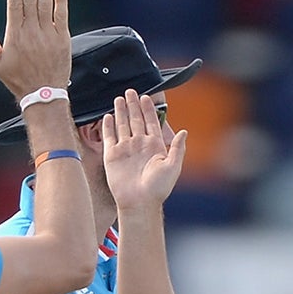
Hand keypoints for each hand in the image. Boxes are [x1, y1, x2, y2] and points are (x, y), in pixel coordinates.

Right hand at [0, 0, 72, 101]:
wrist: (44, 96)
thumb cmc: (19, 81)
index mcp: (14, 35)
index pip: (15, 4)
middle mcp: (31, 32)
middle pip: (30, 0)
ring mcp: (48, 35)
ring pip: (45, 4)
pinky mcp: (62, 40)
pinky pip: (61, 16)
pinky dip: (61, 1)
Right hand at [103, 89, 187, 212]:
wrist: (139, 202)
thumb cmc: (157, 188)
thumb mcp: (173, 166)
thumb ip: (177, 148)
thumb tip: (185, 131)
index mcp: (154, 146)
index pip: (151, 122)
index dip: (149, 109)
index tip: (146, 96)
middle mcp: (139, 145)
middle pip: (136, 119)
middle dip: (133, 105)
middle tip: (131, 91)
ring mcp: (125, 149)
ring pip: (122, 125)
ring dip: (121, 111)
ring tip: (119, 98)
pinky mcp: (112, 155)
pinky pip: (109, 137)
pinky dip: (108, 126)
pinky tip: (108, 115)